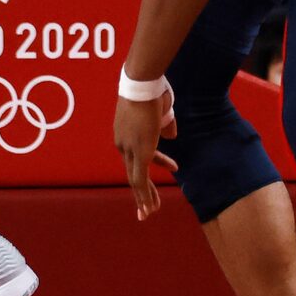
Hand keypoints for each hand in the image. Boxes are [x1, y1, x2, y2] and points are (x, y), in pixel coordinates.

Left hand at [114, 87, 177, 220]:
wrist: (142, 83)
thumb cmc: (152, 89)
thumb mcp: (161, 108)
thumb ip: (166, 123)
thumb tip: (172, 135)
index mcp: (124, 132)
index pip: (138, 153)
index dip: (158, 161)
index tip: (173, 165)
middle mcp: (122, 143)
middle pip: (132, 171)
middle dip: (141, 190)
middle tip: (145, 207)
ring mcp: (129, 149)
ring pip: (135, 180)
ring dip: (144, 198)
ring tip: (150, 212)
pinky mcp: (139, 153)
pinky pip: (140, 179)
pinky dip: (144, 196)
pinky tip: (150, 209)